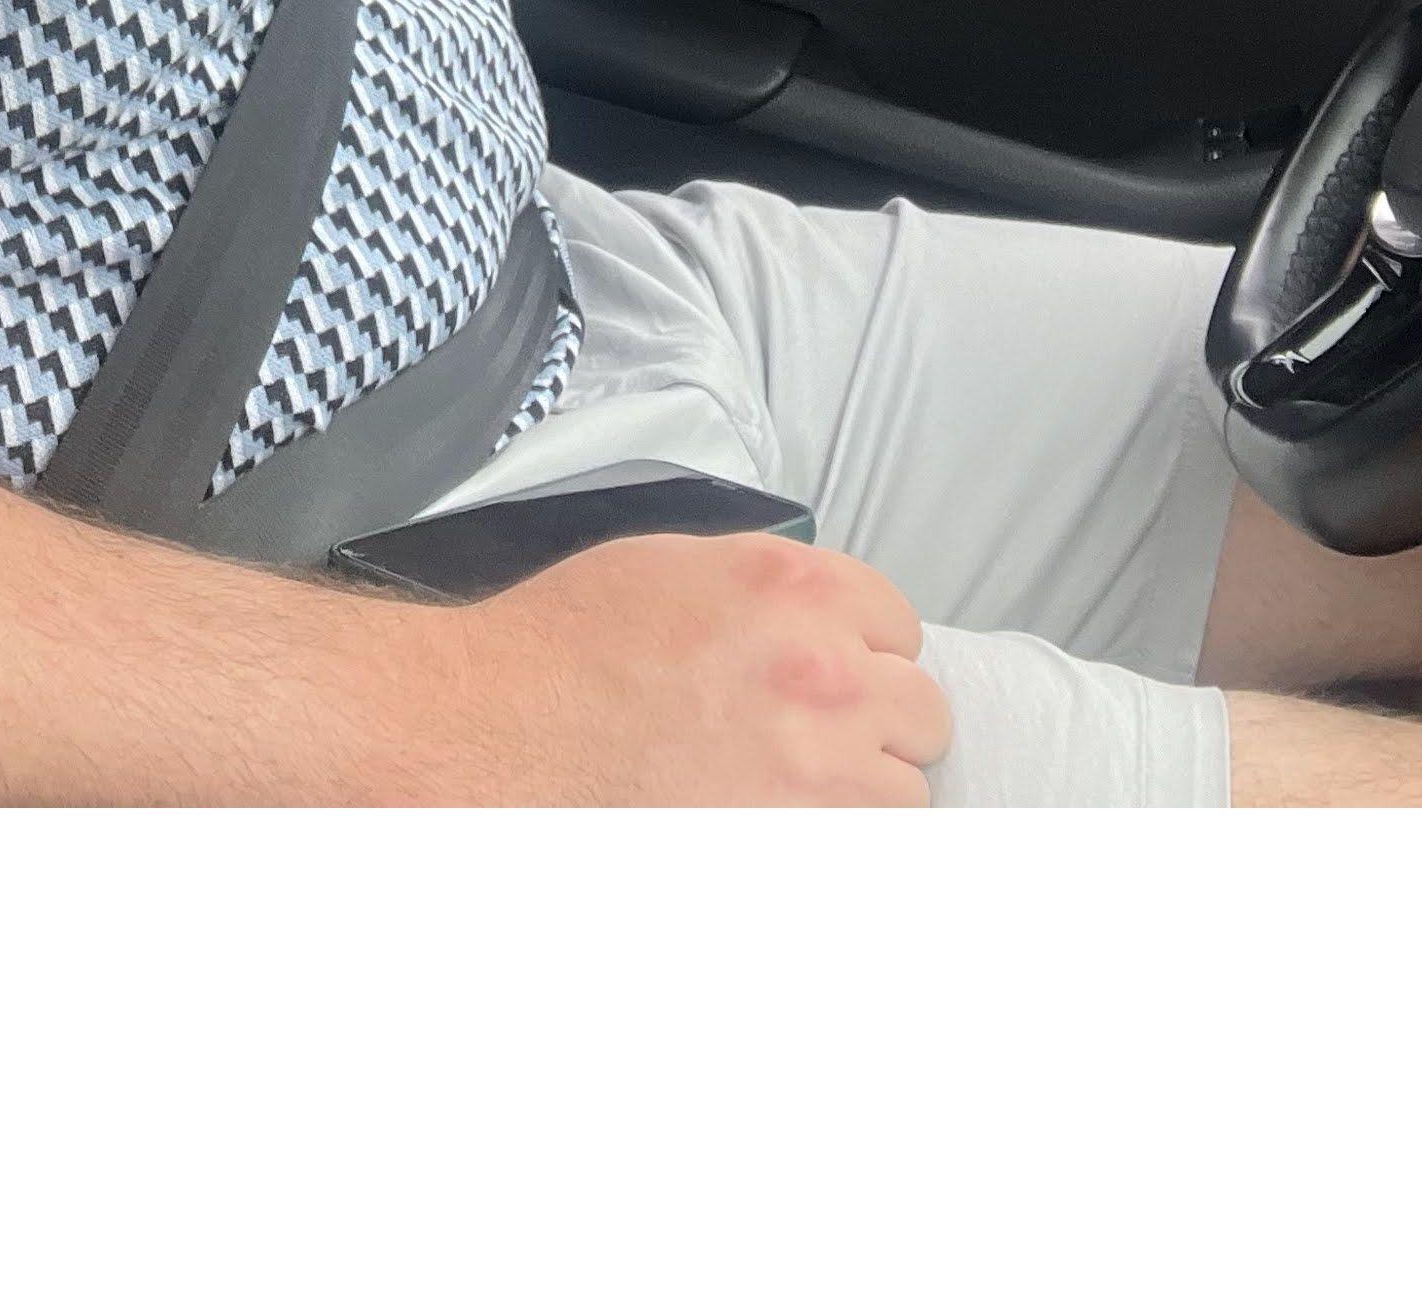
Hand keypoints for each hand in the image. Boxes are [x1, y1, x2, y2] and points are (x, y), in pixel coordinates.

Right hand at [401, 531, 946, 803]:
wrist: (504, 725)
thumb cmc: (568, 649)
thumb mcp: (678, 568)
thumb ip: (773, 593)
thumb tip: (822, 622)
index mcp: (795, 589)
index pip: (897, 625)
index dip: (859, 652)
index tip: (831, 675)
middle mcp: (824, 673)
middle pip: (918, 710)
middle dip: (870, 724)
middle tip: (804, 738)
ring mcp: (821, 769)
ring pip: (903, 792)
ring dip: (858, 794)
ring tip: (779, 790)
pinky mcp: (800, 842)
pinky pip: (865, 852)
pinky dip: (829, 844)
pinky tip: (772, 824)